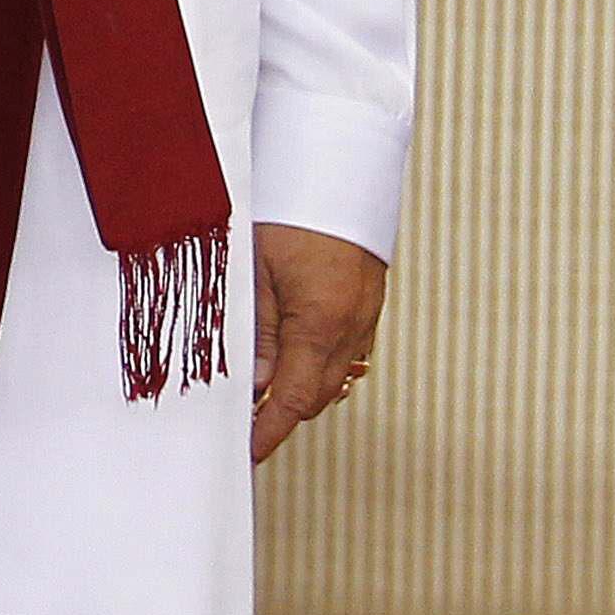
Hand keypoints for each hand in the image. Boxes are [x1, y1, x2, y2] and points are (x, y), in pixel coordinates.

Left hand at [252, 222, 387, 464]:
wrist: (336, 163)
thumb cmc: (289, 206)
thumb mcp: (256, 267)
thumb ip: (257, 330)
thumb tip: (256, 383)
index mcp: (321, 322)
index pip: (293, 399)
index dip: (269, 431)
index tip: (249, 451)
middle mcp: (352, 326)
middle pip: (316, 394)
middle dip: (282, 412)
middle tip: (244, 418)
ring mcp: (366, 314)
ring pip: (334, 374)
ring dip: (302, 387)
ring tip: (262, 387)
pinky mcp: (369, 301)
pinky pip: (347, 348)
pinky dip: (320, 362)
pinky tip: (293, 353)